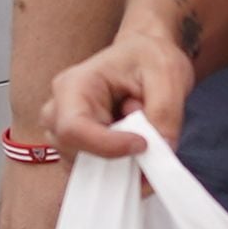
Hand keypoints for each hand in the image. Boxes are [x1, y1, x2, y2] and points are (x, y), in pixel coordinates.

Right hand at [43, 23, 196, 165]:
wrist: (145, 56)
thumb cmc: (150, 57)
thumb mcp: (168, 75)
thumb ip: (164, 112)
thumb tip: (161, 149)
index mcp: (74, 85)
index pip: (74, 128)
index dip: (108, 146)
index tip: (144, 144)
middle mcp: (59, 110)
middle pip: (74, 153)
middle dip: (117, 156)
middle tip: (148, 138)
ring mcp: (65, 131)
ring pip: (84, 167)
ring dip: (120, 161)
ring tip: (140, 131)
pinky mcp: (78, 147)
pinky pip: (93, 172)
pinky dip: (120, 168)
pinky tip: (134, 145)